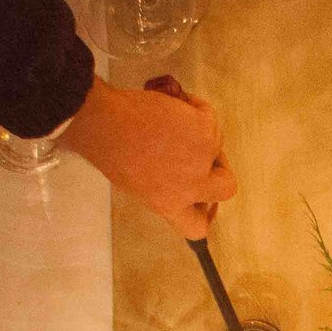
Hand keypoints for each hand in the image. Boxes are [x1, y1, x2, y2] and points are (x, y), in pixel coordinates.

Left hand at [58, 78, 237, 238]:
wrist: (105, 124)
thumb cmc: (111, 151)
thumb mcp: (138, 185)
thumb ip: (165, 188)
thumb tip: (178, 174)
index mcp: (171, 205)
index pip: (198, 227)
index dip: (206, 212)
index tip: (205, 200)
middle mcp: (192, 187)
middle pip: (226, 188)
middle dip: (220, 171)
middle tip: (206, 153)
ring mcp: (202, 158)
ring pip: (216, 144)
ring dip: (200, 132)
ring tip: (171, 121)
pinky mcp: (206, 129)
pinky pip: (209, 116)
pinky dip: (195, 108)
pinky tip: (175, 103)